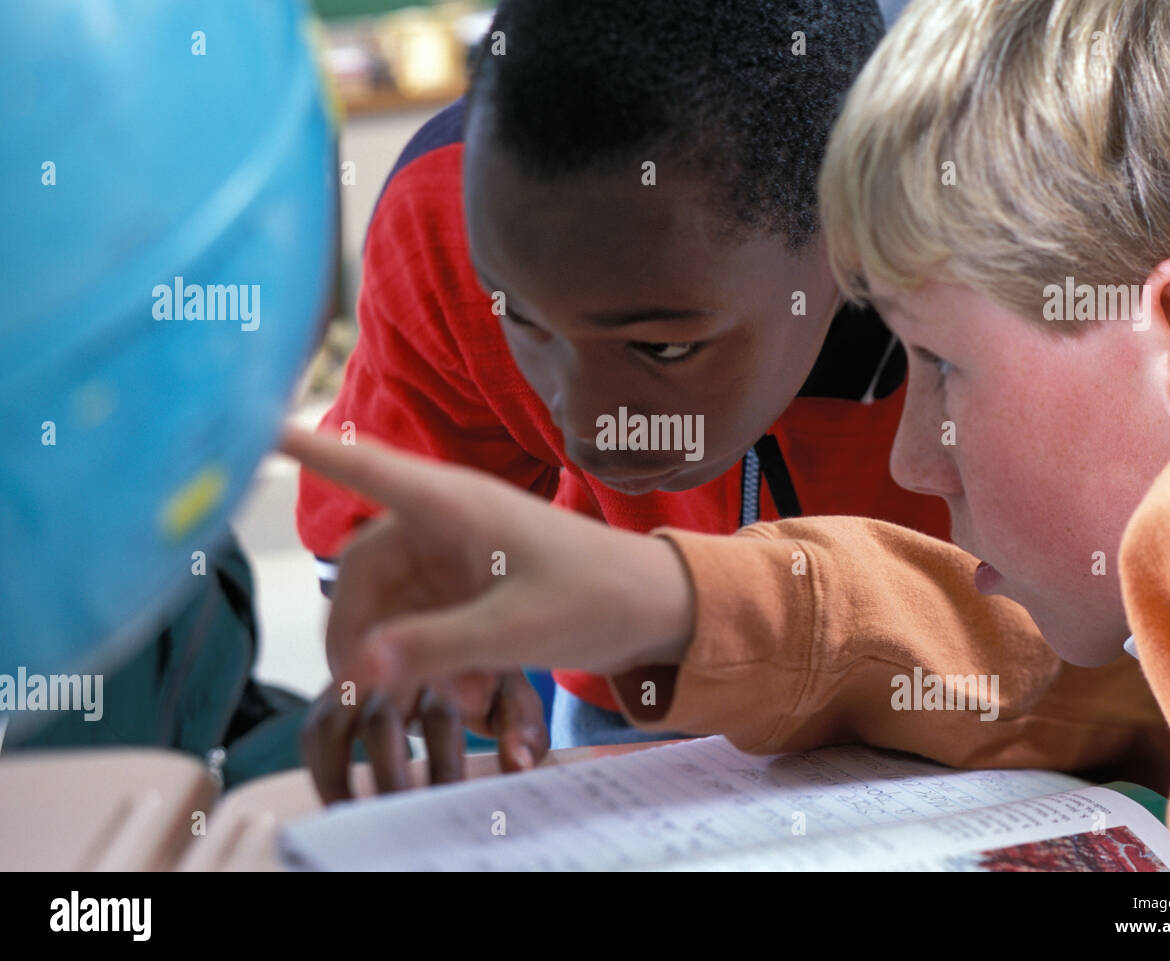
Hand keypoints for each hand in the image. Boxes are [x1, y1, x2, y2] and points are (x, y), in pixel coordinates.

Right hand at [280, 426, 694, 792]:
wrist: (656, 609)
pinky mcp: (471, 585)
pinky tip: (474, 697)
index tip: (250, 423)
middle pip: (364, 570)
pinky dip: (436, 662)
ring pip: (393, 605)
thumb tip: (360, 668)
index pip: (366, 468)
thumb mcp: (516, 629)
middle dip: (359, 633)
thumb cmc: (598, 597)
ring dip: (406, 658)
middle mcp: (447, 522)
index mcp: (455, 505)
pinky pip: (425, 622)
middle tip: (360, 689)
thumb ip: (436, 648)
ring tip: (450, 702)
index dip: (307, 448)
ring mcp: (458, 554)